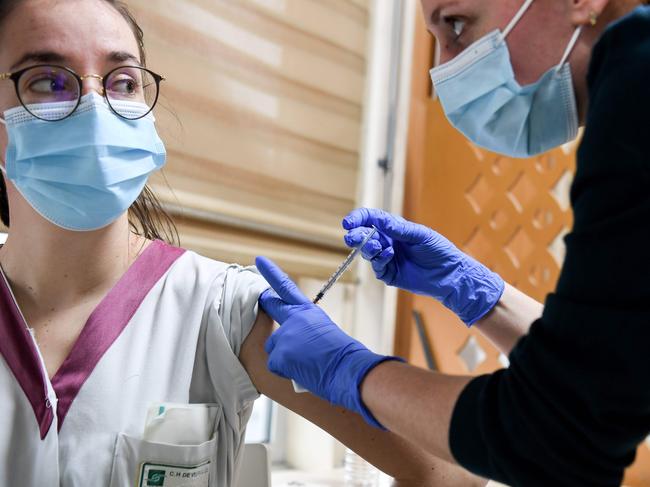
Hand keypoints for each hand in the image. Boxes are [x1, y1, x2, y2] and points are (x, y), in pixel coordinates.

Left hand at [255, 256, 399, 428]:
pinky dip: (286, 371)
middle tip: (264, 298)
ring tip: (306, 363)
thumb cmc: (341, 354)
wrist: (348, 368)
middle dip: (267, 303)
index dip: (271, 273)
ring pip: (273, 346)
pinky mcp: (280, 353)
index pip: (286, 287)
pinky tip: (302, 371)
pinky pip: (275, 365)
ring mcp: (285, 335)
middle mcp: (294, 318)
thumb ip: (305, 328)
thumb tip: (294, 341)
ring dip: (284, 356)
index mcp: (308, 311)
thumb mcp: (324, 331)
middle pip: (273, 307)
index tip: (259, 260)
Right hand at [343, 208, 503, 325]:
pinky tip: (389, 255)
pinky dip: (379, 260)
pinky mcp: (389, 274)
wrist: (449, 275)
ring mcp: (387, 258)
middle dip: (356, 235)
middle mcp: (388, 241)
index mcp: (394, 228)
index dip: (357, 219)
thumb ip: (398, 228)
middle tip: (352, 237)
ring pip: (367, 252)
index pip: (370, 219)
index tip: (348, 223)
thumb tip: (378, 219)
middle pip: (364, 236)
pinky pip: (377, 267)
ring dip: (368, 247)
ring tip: (377, 245)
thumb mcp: (420, 235)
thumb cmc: (439, 250)